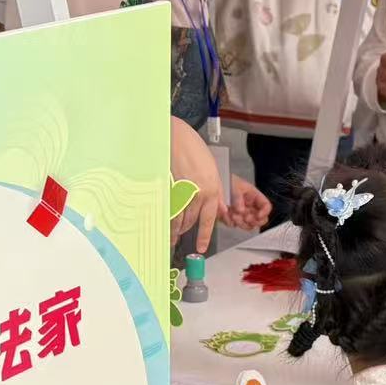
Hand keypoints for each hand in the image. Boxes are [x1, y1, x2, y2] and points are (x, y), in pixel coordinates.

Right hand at [171, 120, 224, 253]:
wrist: (176, 137)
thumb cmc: (194, 149)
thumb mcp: (212, 170)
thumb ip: (216, 192)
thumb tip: (221, 209)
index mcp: (211, 189)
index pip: (208, 220)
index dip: (204, 236)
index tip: (202, 247)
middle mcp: (198, 193)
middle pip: (190, 221)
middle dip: (184, 231)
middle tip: (178, 238)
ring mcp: (182, 191)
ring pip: (178, 218)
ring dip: (174, 228)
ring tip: (170, 235)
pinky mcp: (168, 188)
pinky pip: (168, 209)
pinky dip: (166, 218)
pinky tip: (163, 222)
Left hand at [224, 178, 271, 231]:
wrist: (215, 185)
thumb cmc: (227, 181)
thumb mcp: (235, 187)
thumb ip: (239, 199)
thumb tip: (241, 210)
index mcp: (254, 196)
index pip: (266, 206)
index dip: (265, 212)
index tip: (258, 215)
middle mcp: (250, 206)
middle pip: (260, 220)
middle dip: (253, 221)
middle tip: (246, 218)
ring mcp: (242, 213)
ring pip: (248, 225)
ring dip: (241, 222)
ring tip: (233, 215)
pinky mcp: (232, 218)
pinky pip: (234, 224)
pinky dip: (229, 221)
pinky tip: (226, 214)